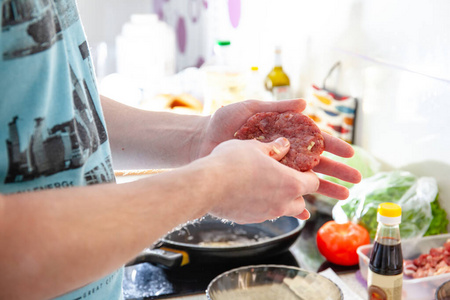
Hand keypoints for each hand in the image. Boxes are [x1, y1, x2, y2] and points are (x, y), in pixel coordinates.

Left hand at [198, 99, 360, 200]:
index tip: (350, 154)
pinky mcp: (260, 182)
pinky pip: (280, 195)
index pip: (314, 140)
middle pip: (315, 163)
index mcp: (283, 133)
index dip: (333, 147)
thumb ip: (276, 107)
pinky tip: (305, 213)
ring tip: (342, 197)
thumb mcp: (249, 108)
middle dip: (336, 171)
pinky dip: (292, 204)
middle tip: (355, 180)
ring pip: (303, 180)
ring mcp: (272, 168)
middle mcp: (282, 152)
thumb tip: (305, 103)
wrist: (200, 141)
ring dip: (323, 189)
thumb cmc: (223, 123)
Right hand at [205, 137, 316, 222]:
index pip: (313, 183)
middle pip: (301, 202)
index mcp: (290, 183)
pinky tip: (248, 192)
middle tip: (284, 177)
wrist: (206, 185)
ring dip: (280, 200)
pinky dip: (261, 205)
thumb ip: (273, 147)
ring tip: (266, 185)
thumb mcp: (255, 146)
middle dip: (297, 191)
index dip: (309, 174)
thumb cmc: (232, 162)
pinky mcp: (248, 219)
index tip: (300, 167)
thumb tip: (284, 144)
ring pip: (282, 211)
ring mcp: (265, 214)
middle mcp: (282, 203)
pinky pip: (262, 213)